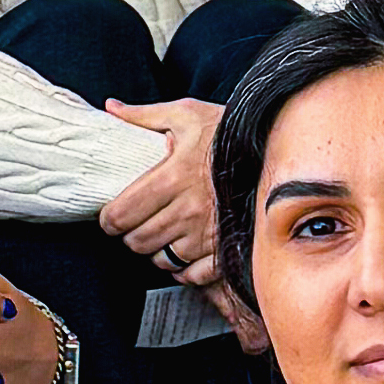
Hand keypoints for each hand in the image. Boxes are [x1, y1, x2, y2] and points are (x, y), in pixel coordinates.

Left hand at [97, 93, 228, 289]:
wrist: (274, 146)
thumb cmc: (228, 130)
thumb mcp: (186, 114)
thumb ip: (144, 116)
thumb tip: (112, 109)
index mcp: (172, 177)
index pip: (122, 214)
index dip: (109, 219)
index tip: (110, 215)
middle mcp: (189, 210)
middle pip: (138, 241)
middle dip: (129, 235)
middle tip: (133, 224)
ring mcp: (208, 233)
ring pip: (162, 260)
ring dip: (154, 251)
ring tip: (159, 234)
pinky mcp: (225, 248)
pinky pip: (192, 274)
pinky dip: (182, 269)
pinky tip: (182, 250)